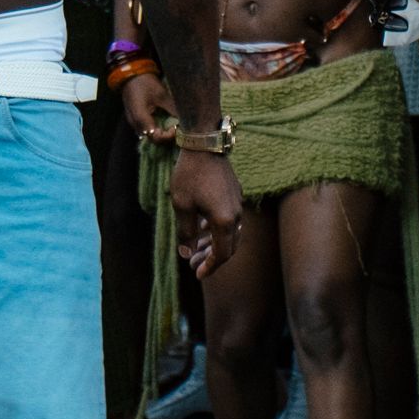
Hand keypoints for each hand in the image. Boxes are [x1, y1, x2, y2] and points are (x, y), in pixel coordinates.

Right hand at [121, 68, 175, 142]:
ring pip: (148, 135)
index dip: (168, 136)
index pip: (156, 137)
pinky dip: (155, 129)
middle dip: (165, 136)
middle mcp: (135, 123)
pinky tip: (162, 122)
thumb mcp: (161, 95)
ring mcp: (133, 122)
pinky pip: (145, 130)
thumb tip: (185, 120)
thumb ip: (172, 109)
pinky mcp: (134, 119)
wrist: (130, 75)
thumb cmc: (145, 83)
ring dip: (160, 133)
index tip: (176, 127)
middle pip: (152, 139)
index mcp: (141, 117)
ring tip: (170, 125)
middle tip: (175, 127)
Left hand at [170, 149, 243, 278]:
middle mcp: (235, 214)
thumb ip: (186, 232)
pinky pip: (228, 218)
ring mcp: (237, 202)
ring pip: (228, 232)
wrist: (204, 144)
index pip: (222, 254)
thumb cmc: (190, 175)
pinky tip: (202, 227)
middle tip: (194, 265)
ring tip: (196, 248)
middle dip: (211, 258)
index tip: (197, 274)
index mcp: (224, 221)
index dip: (210, 266)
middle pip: (228, 245)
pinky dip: (216, 228)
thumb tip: (187, 253)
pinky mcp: (234, 193)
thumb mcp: (182, 206)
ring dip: (213, 243)